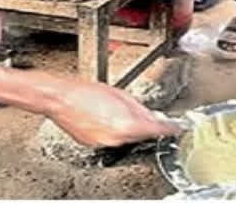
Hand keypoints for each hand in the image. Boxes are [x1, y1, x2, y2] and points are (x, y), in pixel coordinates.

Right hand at [48, 81, 178, 146]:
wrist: (60, 99)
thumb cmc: (84, 91)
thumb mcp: (120, 94)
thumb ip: (139, 107)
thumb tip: (152, 116)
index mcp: (125, 124)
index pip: (155, 130)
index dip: (168, 128)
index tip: (175, 128)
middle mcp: (116, 138)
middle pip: (141, 135)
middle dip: (146, 126)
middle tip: (146, 115)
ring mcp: (104, 143)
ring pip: (127, 138)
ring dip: (128, 127)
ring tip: (115, 111)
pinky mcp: (94, 145)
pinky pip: (112, 139)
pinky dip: (114, 130)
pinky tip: (106, 118)